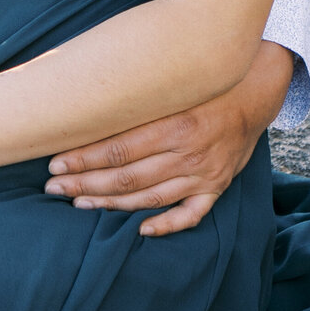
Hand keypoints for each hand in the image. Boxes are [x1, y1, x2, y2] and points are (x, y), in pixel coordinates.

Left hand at [44, 40, 294, 236]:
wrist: (254, 90)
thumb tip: (87, 90)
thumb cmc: (202, 81)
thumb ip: (136, 91)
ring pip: (150, 197)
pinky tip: (140, 231)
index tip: (55, 163)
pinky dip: (166, 225)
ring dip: (112, 203)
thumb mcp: (172, 80)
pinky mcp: (217, 187)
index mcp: (175, 123)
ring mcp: (203, 174)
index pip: (118, 148)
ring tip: (80, 203)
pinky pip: (191, 215)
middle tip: (55, 187)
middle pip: (128, 176)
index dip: (84, 158)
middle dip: (86, 183)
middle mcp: (188, 152)